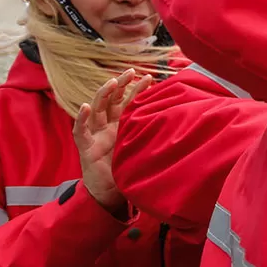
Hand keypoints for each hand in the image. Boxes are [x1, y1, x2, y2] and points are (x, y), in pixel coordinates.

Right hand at [73, 69, 153, 218]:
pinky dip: (81, 119)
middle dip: (120, 84)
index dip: (137, 89)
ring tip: (112, 82)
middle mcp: (108, 127)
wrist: (110, 195)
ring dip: (103, 94)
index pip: (128, 102)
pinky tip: (85, 107)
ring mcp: (95, 135)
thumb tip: (186, 129)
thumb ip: (158, 139)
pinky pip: (80, 131)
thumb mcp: (146, 151)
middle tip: (131, 71)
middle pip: (112, 100)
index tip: (150, 77)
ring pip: (96, 109)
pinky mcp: (85, 148)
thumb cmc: (129, 172)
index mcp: (122, 126)